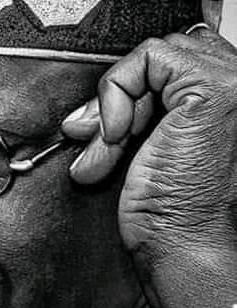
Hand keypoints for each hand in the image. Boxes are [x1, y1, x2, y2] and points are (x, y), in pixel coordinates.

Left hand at [61, 26, 236, 307]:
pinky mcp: (212, 88)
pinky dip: (117, 91)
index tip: (109, 133)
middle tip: (103, 141)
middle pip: (161, 59)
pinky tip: (117, 136)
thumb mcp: (150, 149)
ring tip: (108, 148)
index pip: (174, 62)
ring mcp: (232, 83)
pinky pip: (147, 57)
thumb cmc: (173, 214)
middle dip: (121, 99)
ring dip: (117, 103)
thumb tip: (85, 114)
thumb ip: (137, 114)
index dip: (134, 92)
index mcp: (230, 100)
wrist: (186, 250)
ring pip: (151, 57)